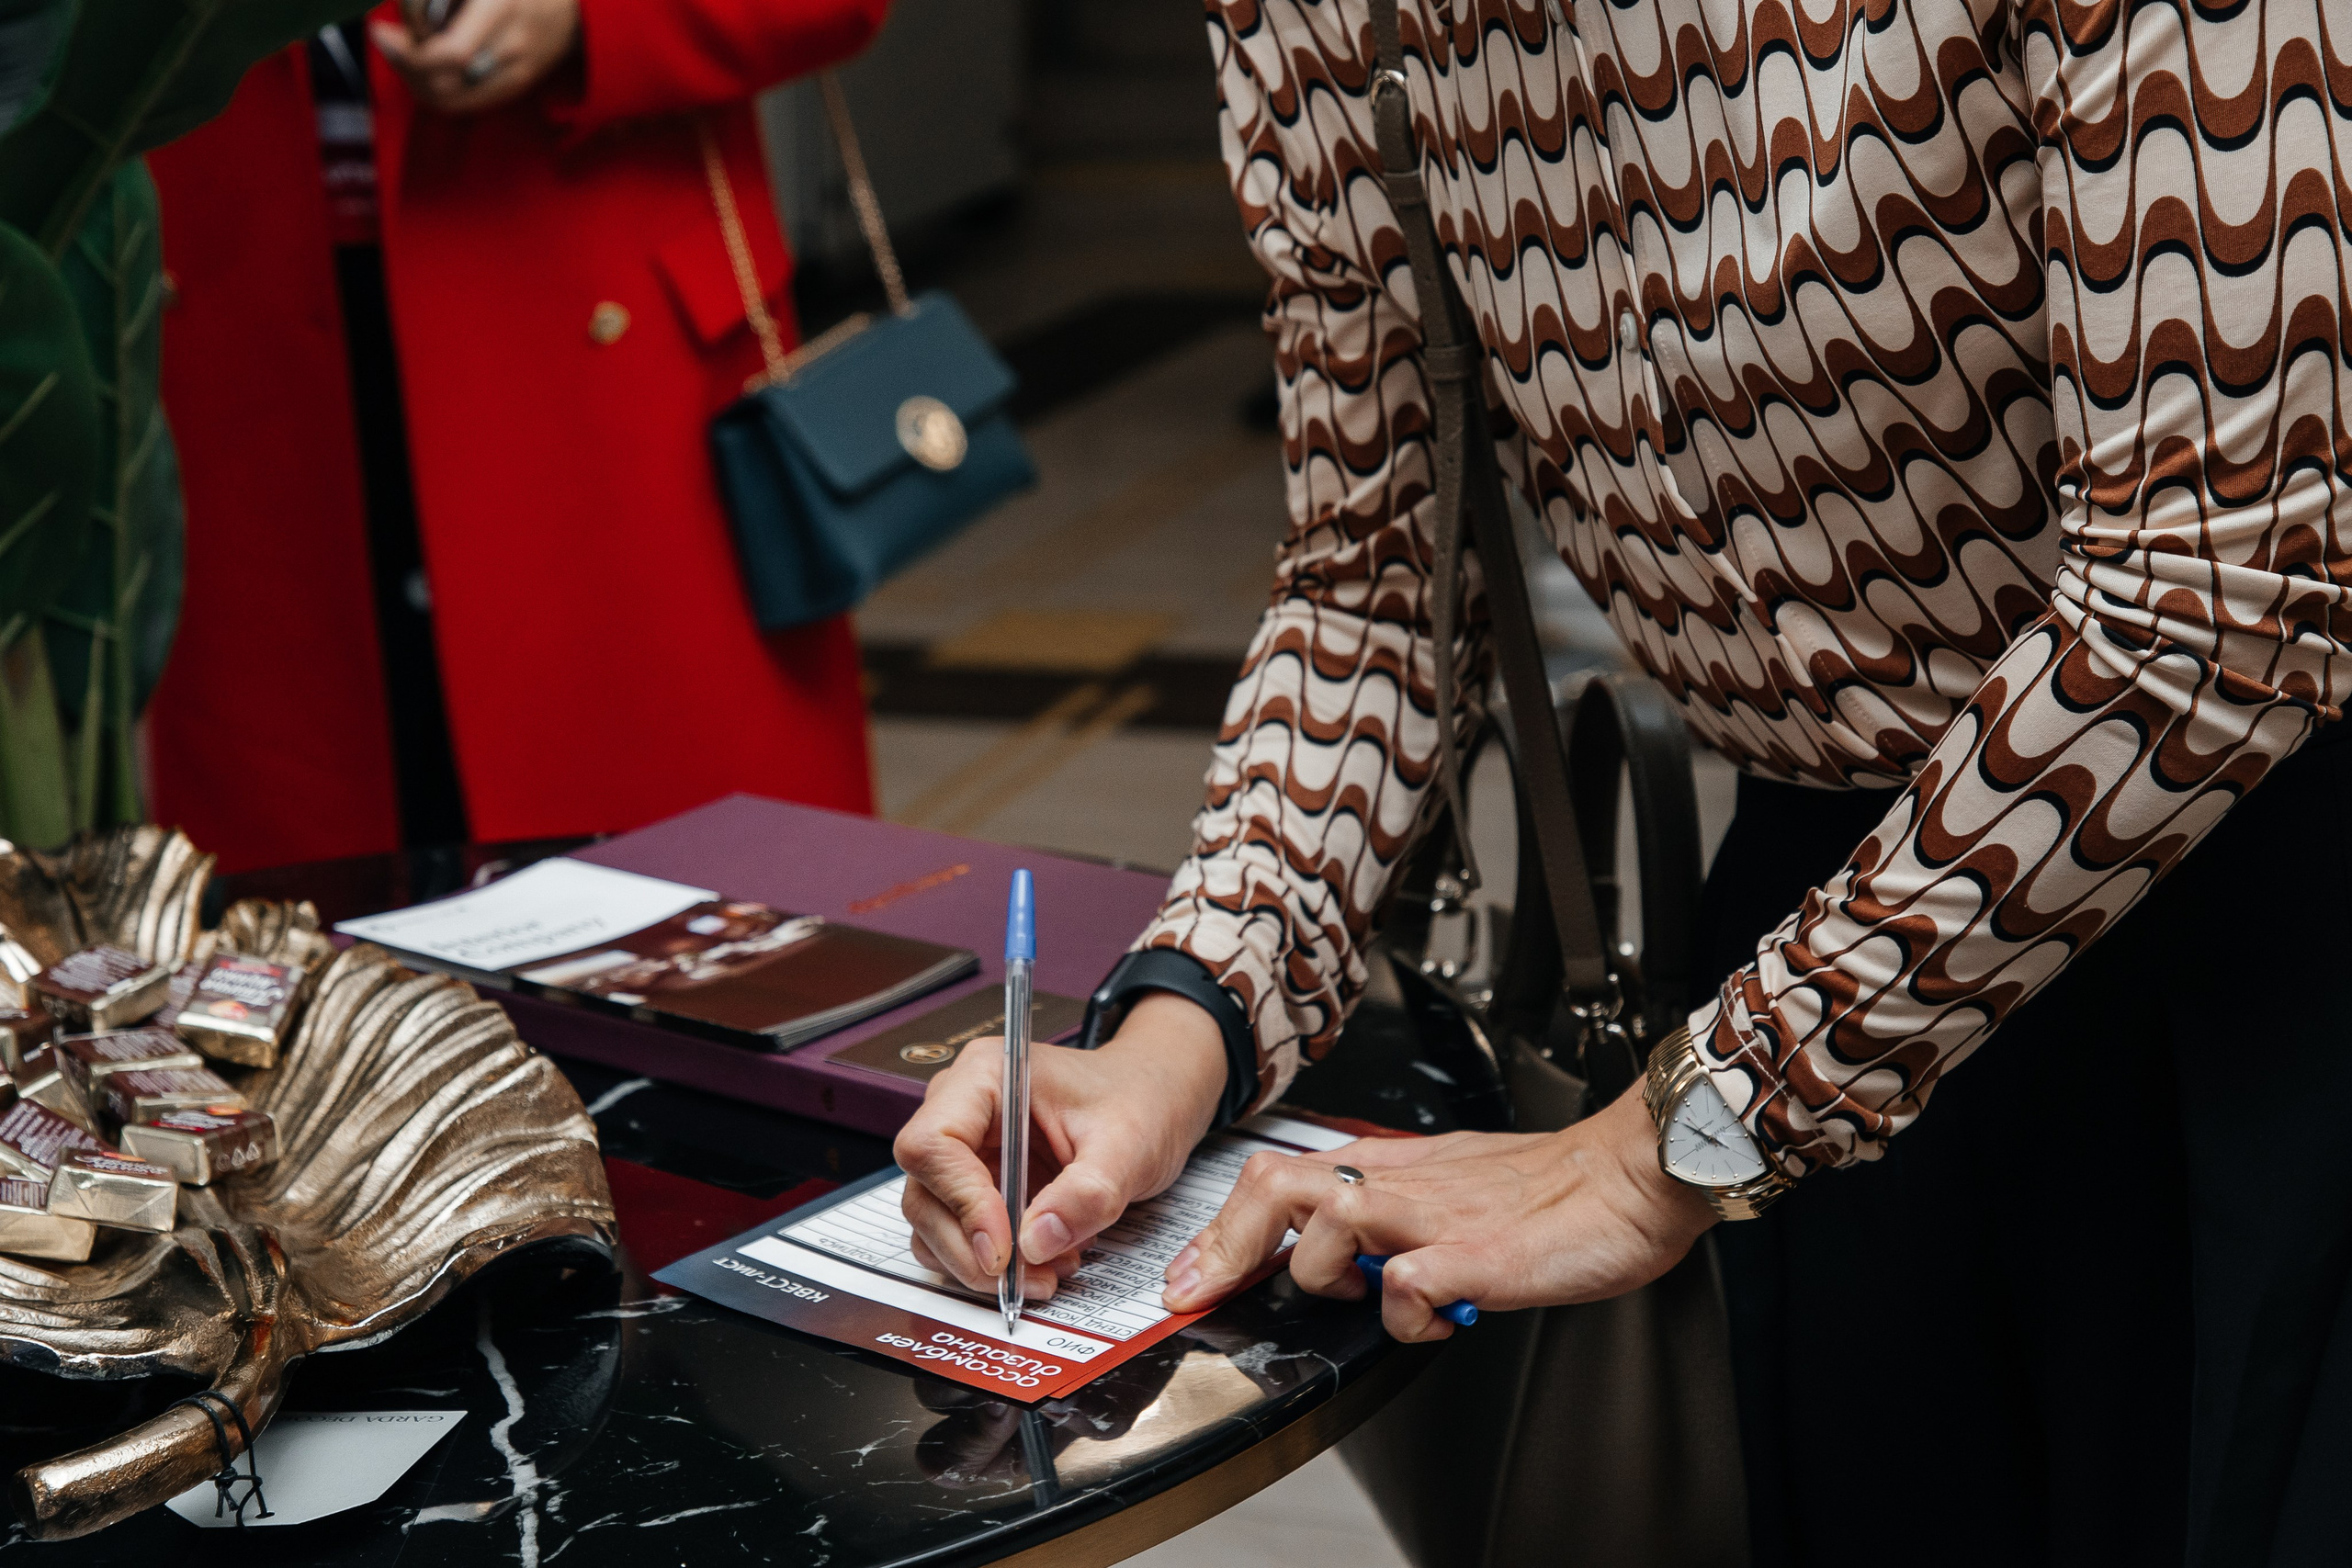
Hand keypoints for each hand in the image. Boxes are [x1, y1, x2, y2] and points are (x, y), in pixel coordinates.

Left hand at [371, 0, 580, 115]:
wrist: (575, 4)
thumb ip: (435, 0)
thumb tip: (400, 23)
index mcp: (500, 7)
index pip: (451, 53)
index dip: (409, 52)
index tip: (382, 31)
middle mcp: (512, 45)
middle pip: (443, 83)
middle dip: (405, 66)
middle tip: (390, 41)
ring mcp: (517, 72)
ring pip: (450, 100)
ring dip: (416, 82)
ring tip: (404, 54)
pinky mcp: (517, 86)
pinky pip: (466, 102)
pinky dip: (437, 90)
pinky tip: (427, 70)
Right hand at [895, 992, 1226, 1302]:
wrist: (1151, 1097)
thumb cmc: (1138, 1099)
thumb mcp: (1128, 1145)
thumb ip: (1086, 1193)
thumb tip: (1036, 1243)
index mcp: (986, 1076)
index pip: (933, 1144)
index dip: (961, 1203)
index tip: (1004, 1248)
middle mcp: (962, 1109)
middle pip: (924, 1192)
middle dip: (972, 1248)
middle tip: (1029, 1277)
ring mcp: (965, 1149)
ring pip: (933, 1222)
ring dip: (980, 1264)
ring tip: (1048, 1269)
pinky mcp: (976, 1183)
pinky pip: (959, 1234)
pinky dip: (992, 1263)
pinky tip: (1044, 1259)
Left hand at [1161, 1084, 1716, 1340]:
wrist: (1632, 1172)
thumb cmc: (1553, 1187)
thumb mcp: (1452, 1186)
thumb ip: (1395, 1215)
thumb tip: (1351, 1259)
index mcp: (1391, 1170)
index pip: (1279, 1175)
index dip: (1220, 1226)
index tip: (1187, 1273)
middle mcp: (1402, 1185)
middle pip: (1277, 1184)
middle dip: (1224, 1242)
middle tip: (1202, 1287)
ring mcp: (1436, 1217)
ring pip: (1328, 1223)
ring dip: (1320, 1273)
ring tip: (1358, 1297)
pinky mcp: (1478, 1255)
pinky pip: (1408, 1285)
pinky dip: (1401, 1314)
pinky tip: (1427, 1321)